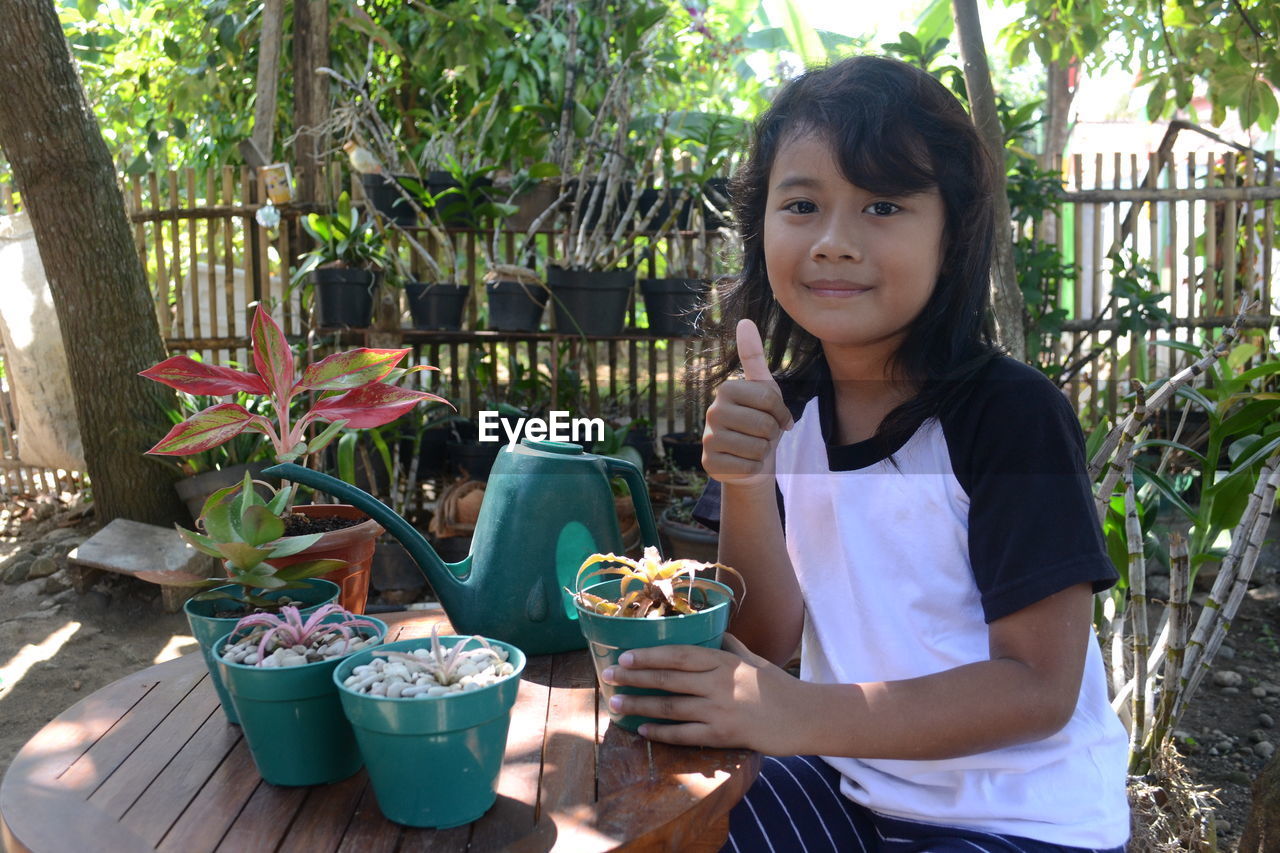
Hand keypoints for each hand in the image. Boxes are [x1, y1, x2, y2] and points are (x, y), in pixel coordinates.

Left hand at [600, 634, 810, 753]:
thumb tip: (716, 632)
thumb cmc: (778, 686)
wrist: (803, 717)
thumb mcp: (753, 659)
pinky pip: (684, 735)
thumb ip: (731, 646)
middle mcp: (717, 683)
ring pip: (670, 707)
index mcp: (722, 661)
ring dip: (639, 706)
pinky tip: (643, 731)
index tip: (624, 655)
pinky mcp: (723, 735)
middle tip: (606, 677)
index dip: (648, 655)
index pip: (678, 655)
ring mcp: (719, 710)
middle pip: (667, 679)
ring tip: (616, 705)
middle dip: (633, 678)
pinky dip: (662, 734)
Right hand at [702, 320, 792, 489]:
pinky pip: (748, 466)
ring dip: (763, 451)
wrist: (749, 460)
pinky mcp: (709, 463)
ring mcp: (708, 439)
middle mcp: (712, 412)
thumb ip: (753, 356)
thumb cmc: (759, 421)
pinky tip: (743, 461)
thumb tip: (745, 320)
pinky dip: (753, 467)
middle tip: (762, 435)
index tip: (776, 417)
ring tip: (753, 447)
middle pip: (765, 425)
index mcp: (726, 389)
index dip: (781, 413)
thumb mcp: (763, 388)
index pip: (770, 400)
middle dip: (772, 434)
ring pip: (758, 447)